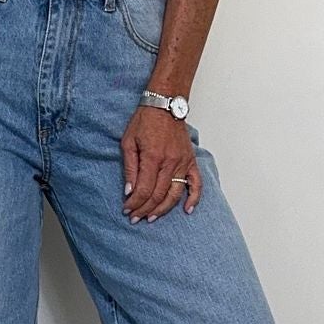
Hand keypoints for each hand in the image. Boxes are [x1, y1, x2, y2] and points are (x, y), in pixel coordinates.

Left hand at [121, 105, 199, 220]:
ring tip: (151, 217)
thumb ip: (130, 168)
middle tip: (135, 217)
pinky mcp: (190, 161)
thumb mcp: (128, 142)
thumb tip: (129, 191)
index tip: (127, 209)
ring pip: (174, 194)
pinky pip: (196, 184)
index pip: (144, 190)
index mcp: (153, 157)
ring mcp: (183, 163)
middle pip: (158, 195)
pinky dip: (194, 199)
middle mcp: (170, 162)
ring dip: (163, 209)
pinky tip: (187, 210)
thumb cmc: (145, 121)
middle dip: (145, 209)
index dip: (135, 203)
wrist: (165, 105)